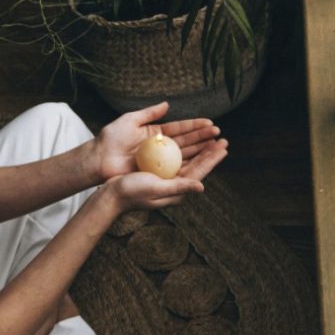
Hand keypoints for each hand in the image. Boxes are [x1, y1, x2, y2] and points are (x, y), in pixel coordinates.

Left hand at [93, 101, 225, 180]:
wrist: (98, 159)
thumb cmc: (110, 139)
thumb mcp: (129, 120)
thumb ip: (149, 113)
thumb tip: (167, 104)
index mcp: (156, 134)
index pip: (181, 128)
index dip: (195, 126)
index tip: (211, 124)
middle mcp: (161, 147)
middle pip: (187, 142)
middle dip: (204, 138)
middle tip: (220, 135)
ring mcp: (160, 160)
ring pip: (185, 154)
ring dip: (202, 151)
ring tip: (217, 146)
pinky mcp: (157, 172)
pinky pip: (176, 168)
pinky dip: (190, 165)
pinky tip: (202, 162)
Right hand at [102, 130, 228, 211]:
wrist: (111, 196)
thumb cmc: (131, 193)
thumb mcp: (156, 188)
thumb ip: (179, 187)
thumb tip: (201, 186)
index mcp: (177, 190)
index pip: (199, 171)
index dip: (212, 158)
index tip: (223, 147)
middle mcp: (174, 185)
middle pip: (197, 165)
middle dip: (210, 152)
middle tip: (223, 139)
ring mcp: (166, 179)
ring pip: (188, 161)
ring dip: (200, 150)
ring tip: (211, 139)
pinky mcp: (158, 174)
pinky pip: (175, 159)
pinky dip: (184, 150)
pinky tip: (188, 142)